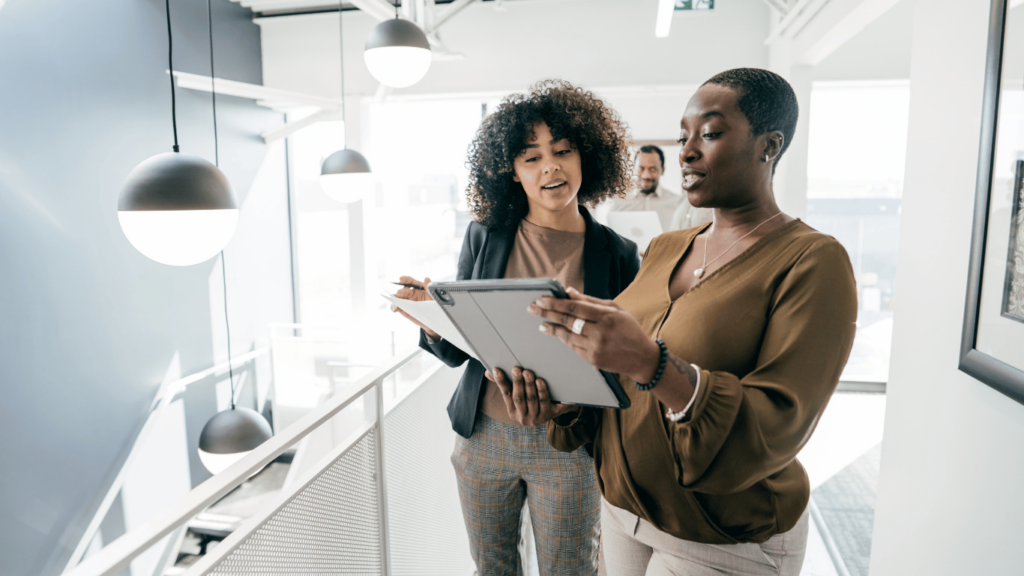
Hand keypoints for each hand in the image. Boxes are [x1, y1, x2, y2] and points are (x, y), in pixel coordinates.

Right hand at [392, 276, 439, 338]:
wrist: (436, 319)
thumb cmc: (435, 306)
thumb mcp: (434, 296)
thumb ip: (429, 287)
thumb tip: (426, 279)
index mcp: (419, 288)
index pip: (411, 282)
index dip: (405, 280)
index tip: (401, 279)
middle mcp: (412, 294)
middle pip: (404, 290)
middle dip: (401, 291)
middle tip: (400, 292)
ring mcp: (408, 302)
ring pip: (399, 298)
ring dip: (396, 298)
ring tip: (396, 299)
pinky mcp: (406, 311)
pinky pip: (398, 308)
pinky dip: (394, 307)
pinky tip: (394, 308)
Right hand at [487, 367, 573, 425]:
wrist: (554, 411)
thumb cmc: (532, 399)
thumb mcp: (519, 394)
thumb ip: (505, 383)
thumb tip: (488, 372)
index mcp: (512, 410)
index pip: (505, 394)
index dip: (500, 382)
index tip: (497, 370)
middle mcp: (522, 417)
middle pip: (518, 398)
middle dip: (517, 382)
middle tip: (516, 369)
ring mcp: (535, 418)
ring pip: (531, 400)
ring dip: (529, 385)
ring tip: (528, 373)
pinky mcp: (547, 416)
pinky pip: (544, 402)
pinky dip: (542, 391)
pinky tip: (540, 381)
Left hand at [528, 287, 660, 383]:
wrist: (642, 357)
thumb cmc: (629, 329)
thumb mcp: (615, 309)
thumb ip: (590, 301)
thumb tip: (568, 292)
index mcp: (606, 316)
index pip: (575, 308)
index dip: (555, 303)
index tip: (541, 299)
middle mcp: (600, 332)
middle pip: (567, 321)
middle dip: (547, 314)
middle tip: (532, 308)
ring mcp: (596, 348)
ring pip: (567, 336)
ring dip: (552, 329)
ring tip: (541, 324)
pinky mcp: (593, 360)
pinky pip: (573, 347)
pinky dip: (564, 339)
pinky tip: (557, 333)